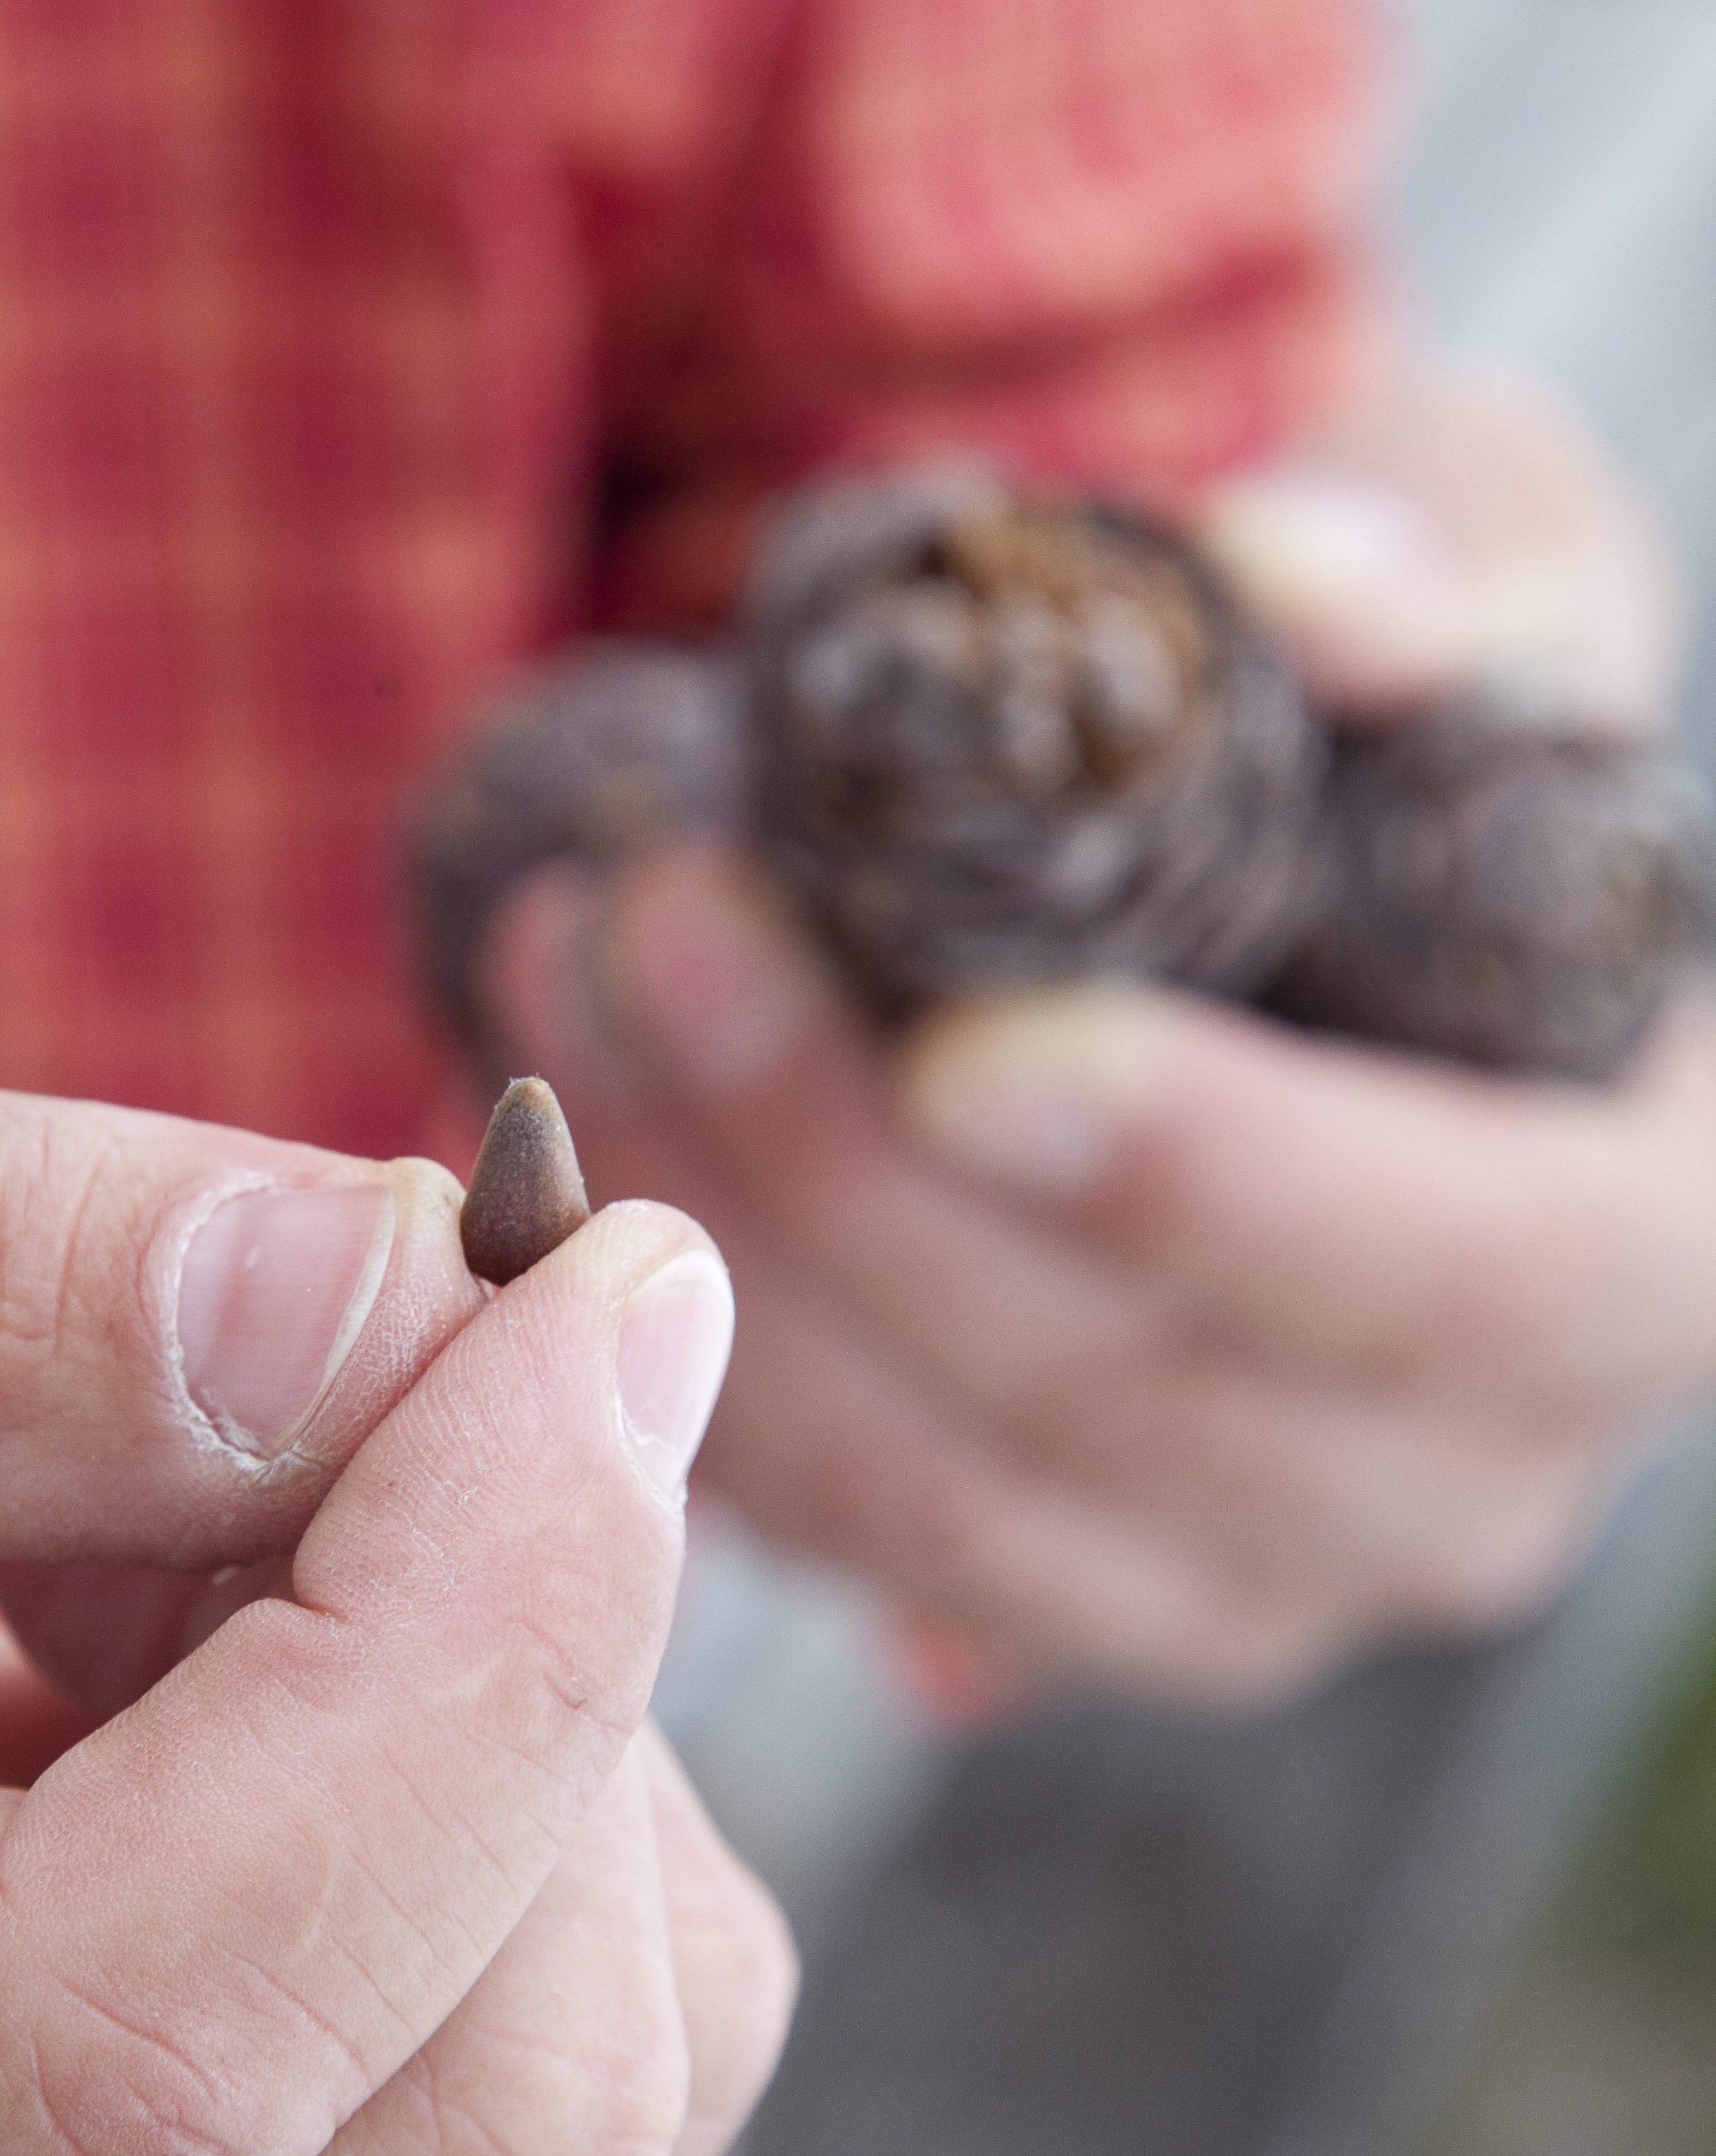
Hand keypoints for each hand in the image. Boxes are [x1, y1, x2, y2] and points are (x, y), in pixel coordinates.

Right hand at [0, 1026, 786, 2155]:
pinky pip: (604, 2119)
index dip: (476, 1634)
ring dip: (495, 1726)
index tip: (590, 1287)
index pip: (173, 2040)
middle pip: (476, 2131)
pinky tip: (199, 1718)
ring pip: (597, 2128)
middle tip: (260, 1389)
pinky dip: (511, 1832)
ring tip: (143, 1566)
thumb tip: (385, 1296)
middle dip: (502, 1651)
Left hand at [481, 362, 1715, 1701]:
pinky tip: (548, 1154)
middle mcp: (1468, 1472)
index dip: (1224, 1179)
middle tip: (650, 914)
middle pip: (1147, 1407)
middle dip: (855, 1175)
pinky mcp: (1040, 1592)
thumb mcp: (1486, 566)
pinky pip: (831, 1544)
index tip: (967, 1043)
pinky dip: (663, 1360)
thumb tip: (1305, 590)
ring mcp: (1242, 1574)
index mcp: (1645, 1251)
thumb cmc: (1407, 723)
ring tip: (550, 986)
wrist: (1271, 913)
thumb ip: (1448, 563)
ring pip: (948, 1505)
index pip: (1480, 1273)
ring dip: (713, 1254)